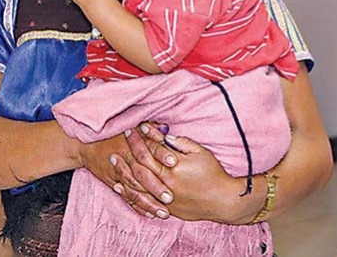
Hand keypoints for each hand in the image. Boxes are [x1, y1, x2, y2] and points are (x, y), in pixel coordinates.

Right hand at [79, 132, 171, 219]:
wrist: (87, 144)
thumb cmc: (115, 133)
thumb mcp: (132, 125)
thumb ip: (150, 127)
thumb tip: (166, 128)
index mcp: (134, 143)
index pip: (150, 148)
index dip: (162, 153)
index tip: (174, 162)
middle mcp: (127, 159)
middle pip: (142, 174)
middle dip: (156, 186)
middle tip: (170, 197)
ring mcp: (119, 173)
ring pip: (135, 190)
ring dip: (149, 202)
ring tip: (164, 212)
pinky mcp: (113, 184)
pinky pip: (126, 197)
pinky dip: (138, 206)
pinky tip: (149, 214)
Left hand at [111, 123, 244, 222]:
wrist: (222, 201)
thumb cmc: (213, 174)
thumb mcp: (200, 153)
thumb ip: (182, 143)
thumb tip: (166, 137)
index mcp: (172, 169)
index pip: (151, 150)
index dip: (143, 138)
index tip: (137, 127)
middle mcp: (164, 184)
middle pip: (140, 166)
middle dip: (130, 150)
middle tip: (122, 138)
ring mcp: (163, 199)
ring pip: (136, 185)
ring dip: (123, 172)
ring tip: (114, 161)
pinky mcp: (165, 209)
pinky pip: (141, 202)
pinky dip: (129, 193)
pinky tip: (120, 186)